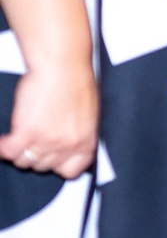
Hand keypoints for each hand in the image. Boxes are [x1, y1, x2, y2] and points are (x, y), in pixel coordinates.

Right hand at [0, 62, 96, 177]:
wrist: (63, 66)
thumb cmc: (75, 83)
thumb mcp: (87, 114)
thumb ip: (77, 133)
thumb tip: (67, 143)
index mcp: (86, 141)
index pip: (71, 171)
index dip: (56, 166)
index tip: (49, 159)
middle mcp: (68, 145)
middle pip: (43, 166)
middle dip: (34, 155)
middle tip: (29, 142)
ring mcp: (47, 140)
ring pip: (24, 161)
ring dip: (17, 152)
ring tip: (15, 140)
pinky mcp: (27, 132)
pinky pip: (9, 151)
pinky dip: (2, 148)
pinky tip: (2, 141)